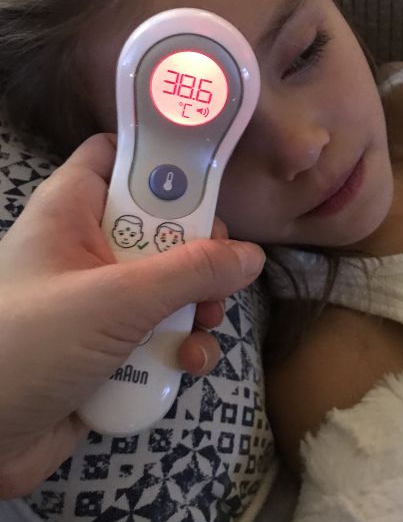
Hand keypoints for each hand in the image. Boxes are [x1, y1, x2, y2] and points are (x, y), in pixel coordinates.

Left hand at [0, 134, 264, 497]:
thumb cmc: (31, 347)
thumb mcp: (117, 301)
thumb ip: (190, 272)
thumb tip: (251, 256)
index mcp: (70, 214)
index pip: (116, 156)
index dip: (160, 156)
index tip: (212, 172)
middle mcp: (87, 252)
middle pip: (158, 225)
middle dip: (197, 250)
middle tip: (219, 267)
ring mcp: (100, 303)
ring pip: (168, 285)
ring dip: (196, 307)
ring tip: (205, 324)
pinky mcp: (112, 350)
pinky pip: (160, 334)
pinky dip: (179, 347)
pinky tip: (186, 365)